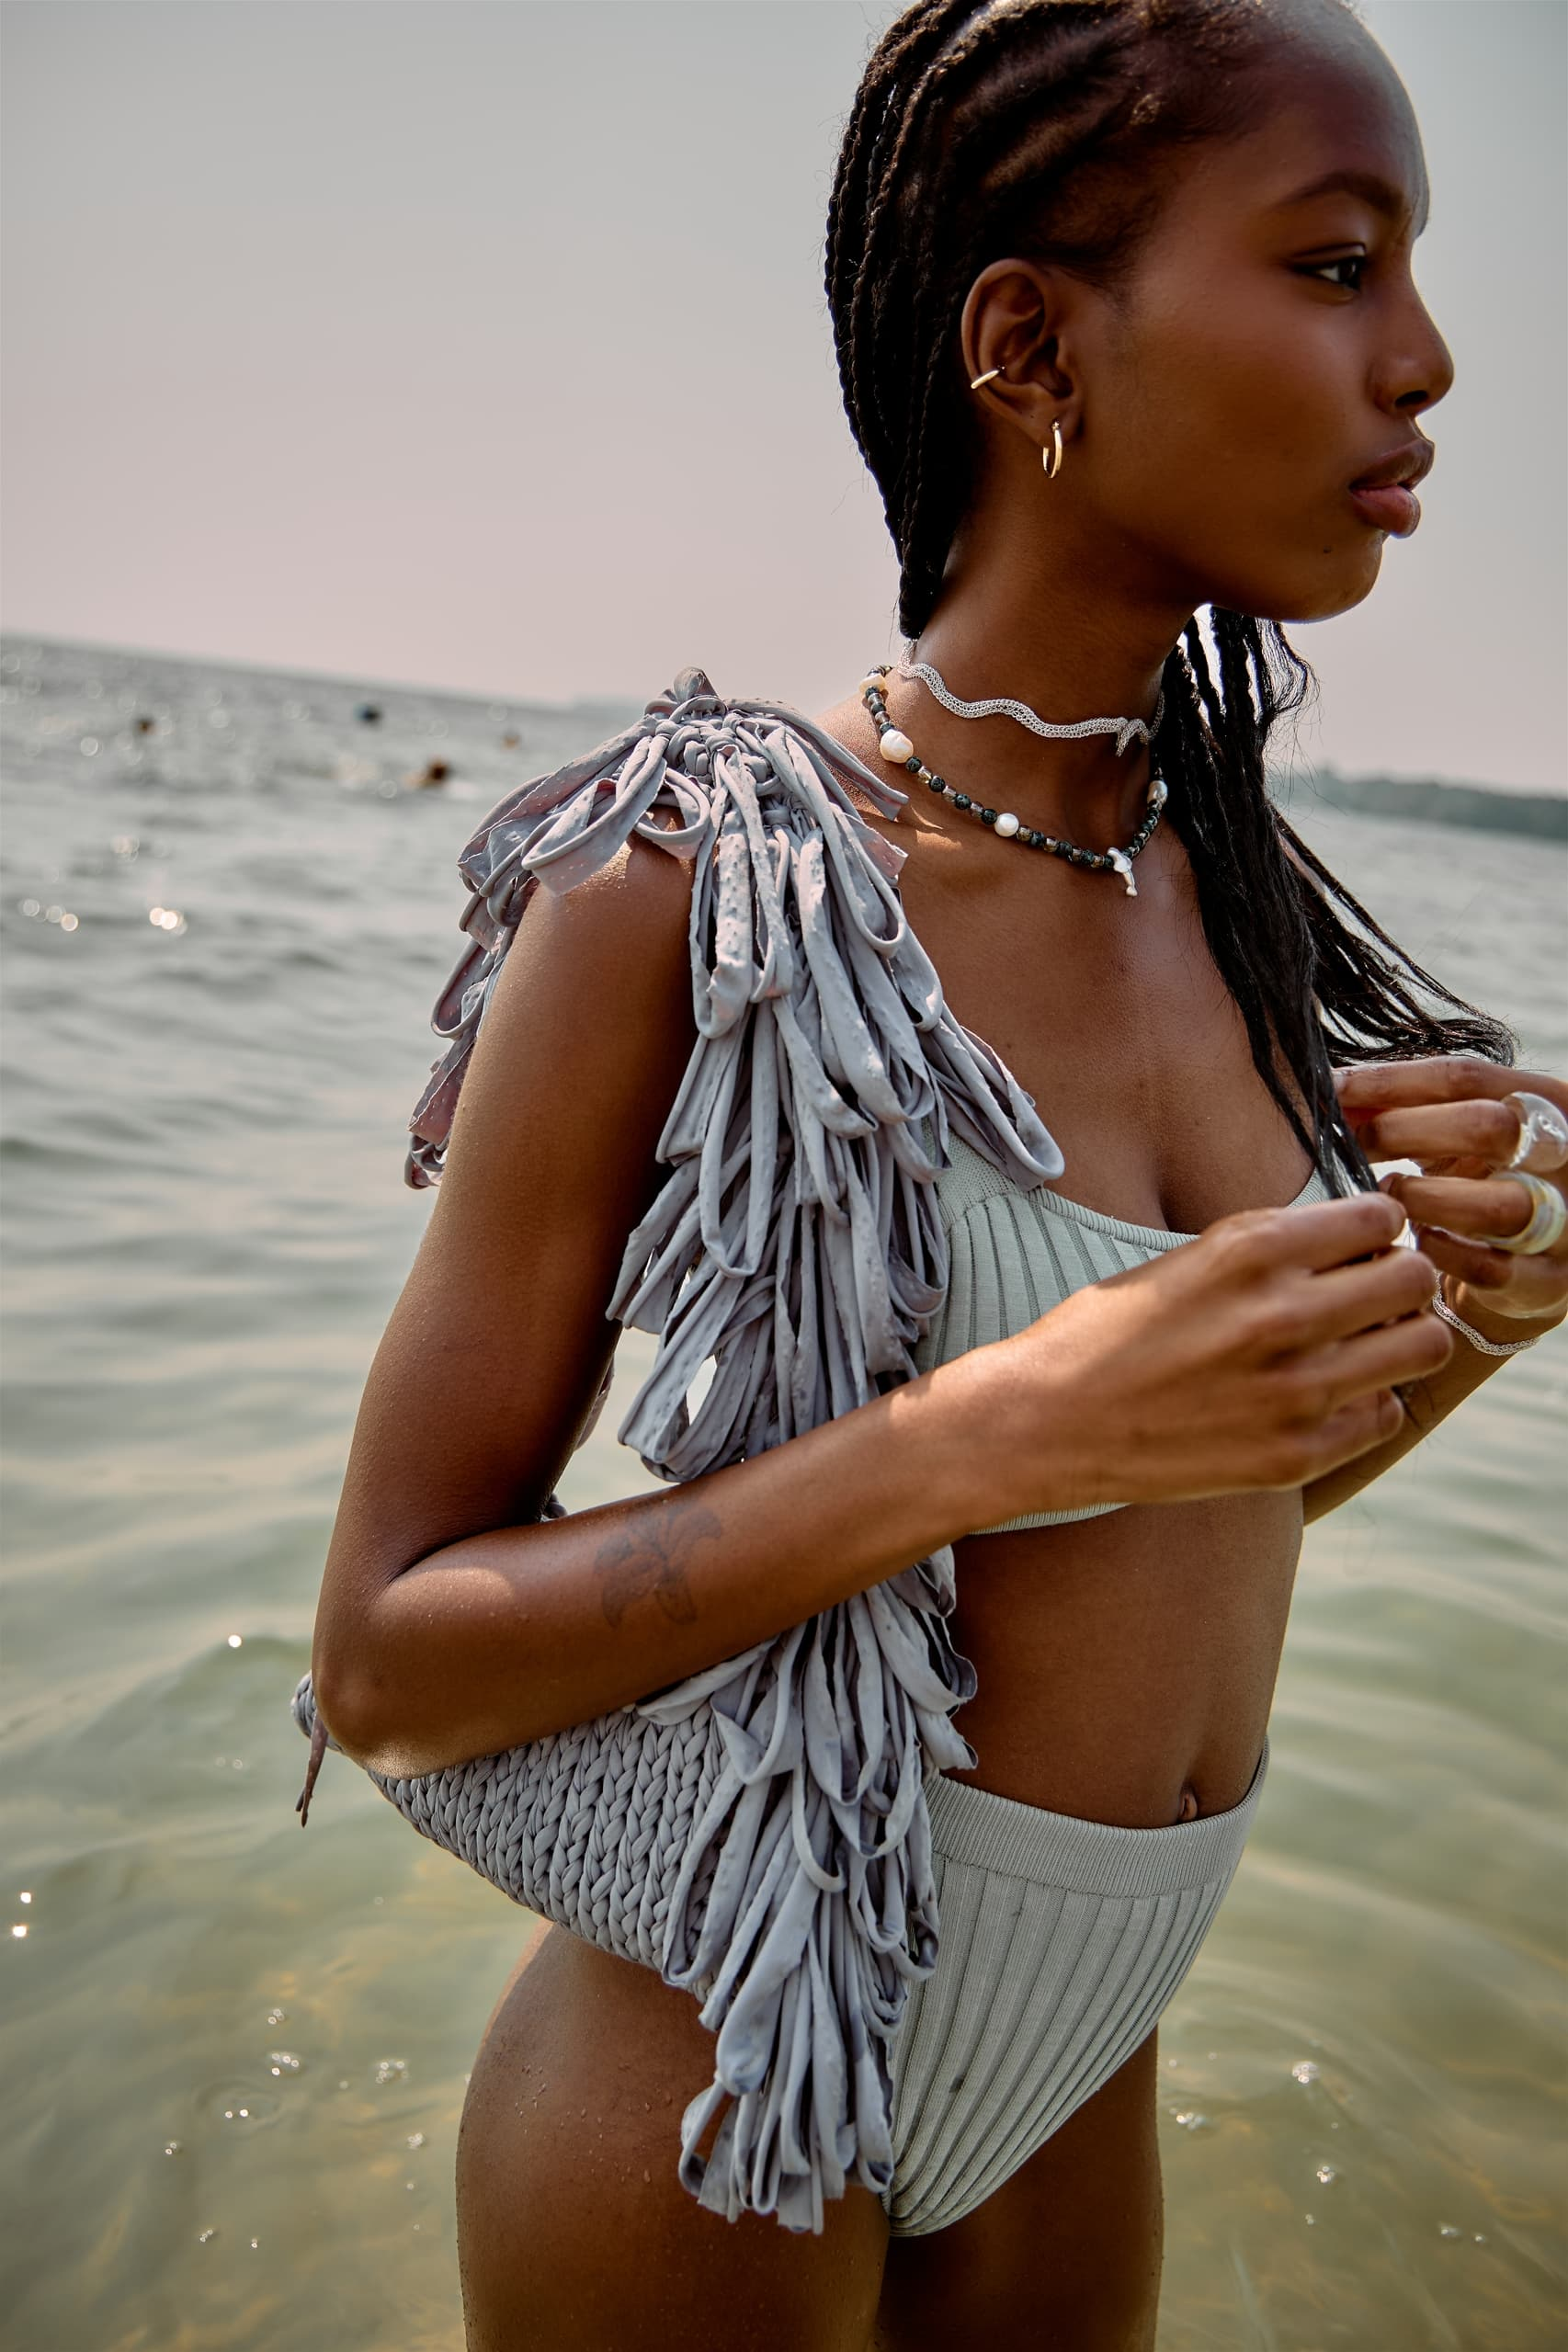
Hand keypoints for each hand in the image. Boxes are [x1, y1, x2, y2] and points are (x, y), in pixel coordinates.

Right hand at [981, 1189, 1449, 1516]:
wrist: (1045, 1422)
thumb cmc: (1107, 1332)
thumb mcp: (1190, 1259)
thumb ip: (1273, 1246)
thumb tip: (1355, 1239)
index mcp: (1253, 1250)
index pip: (1382, 1214)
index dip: (1378, 1225)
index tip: (1359, 1243)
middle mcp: (1284, 1315)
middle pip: (1416, 1278)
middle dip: (1400, 1278)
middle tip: (1368, 1293)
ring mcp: (1295, 1392)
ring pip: (1422, 1347)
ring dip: (1398, 1338)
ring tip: (1359, 1344)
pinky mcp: (1294, 1456)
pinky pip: (1385, 1414)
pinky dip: (1366, 1401)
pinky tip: (1323, 1396)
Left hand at [1333, 1055, 1567, 1330]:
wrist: (1525, 1263)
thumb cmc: (1476, 1183)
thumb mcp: (1451, 1136)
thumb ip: (1403, 1110)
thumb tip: (1331, 1092)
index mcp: (1546, 1103)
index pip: (1465, 1076)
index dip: (1390, 1081)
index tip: (1334, 1090)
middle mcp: (1567, 1157)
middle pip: (1489, 1126)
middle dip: (1407, 1132)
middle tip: (1359, 1145)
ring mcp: (1565, 1221)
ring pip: (1498, 1205)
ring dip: (1424, 1199)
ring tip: (1386, 1195)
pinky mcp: (1549, 1281)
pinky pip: (1490, 1268)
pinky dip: (1441, 1252)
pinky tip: (1413, 1240)